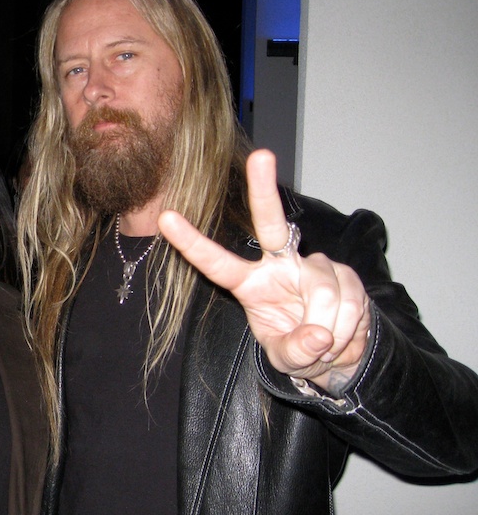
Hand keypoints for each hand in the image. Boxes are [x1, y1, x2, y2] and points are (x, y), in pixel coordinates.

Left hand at [157, 149, 370, 392]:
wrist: (341, 353)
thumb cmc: (300, 348)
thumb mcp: (287, 359)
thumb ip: (296, 350)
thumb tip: (318, 335)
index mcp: (249, 284)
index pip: (216, 263)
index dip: (192, 243)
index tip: (166, 218)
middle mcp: (278, 265)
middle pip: (269, 222)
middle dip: (264, 188)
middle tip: (261, 156)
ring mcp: (313, 265)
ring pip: (321, 290)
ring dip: (327, 326)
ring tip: (325, 341)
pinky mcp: (344, 273)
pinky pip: (347, 299)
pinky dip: (347, 326)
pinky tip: (343, 331)